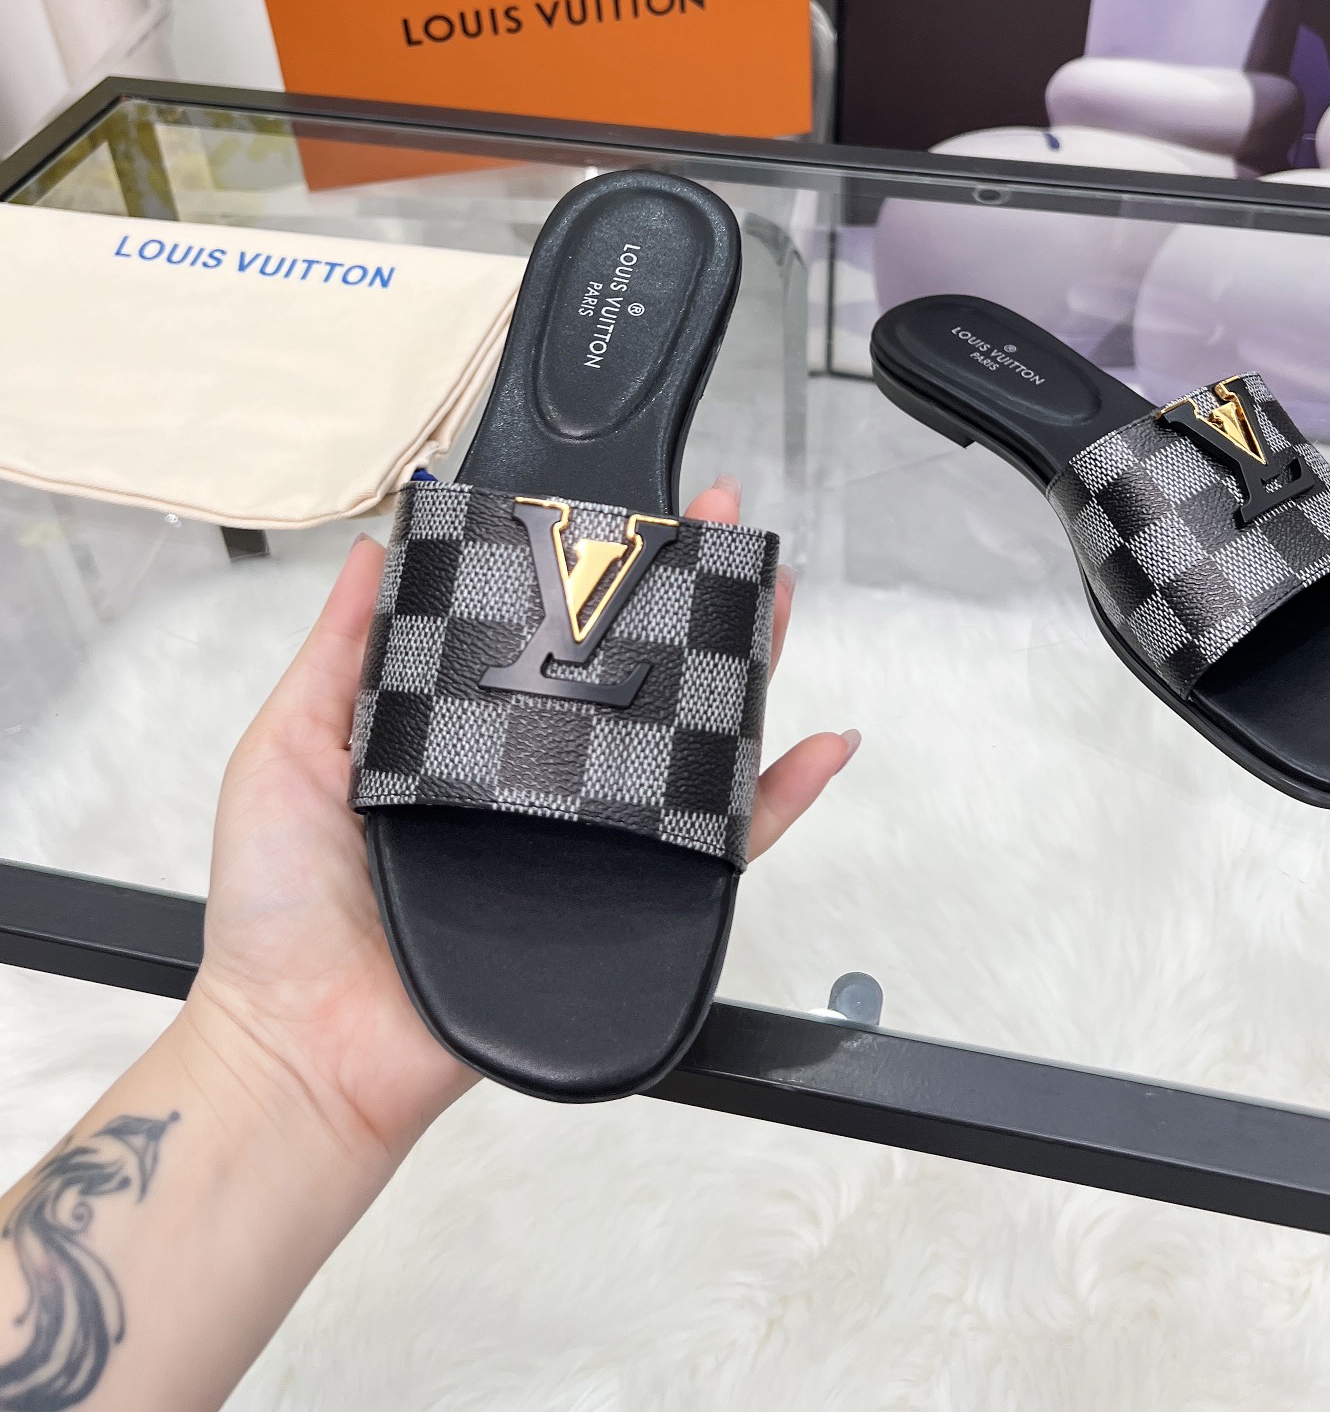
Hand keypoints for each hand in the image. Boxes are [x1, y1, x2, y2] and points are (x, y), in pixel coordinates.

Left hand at [185, 478, 855, 1178]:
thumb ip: (340, 653)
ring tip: (777, 597)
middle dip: (688, 595)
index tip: (624, 511)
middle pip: (635, 674)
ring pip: (692, 741)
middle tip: (724, 525)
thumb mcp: (290, 747)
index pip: (548, 638)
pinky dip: (780, 797)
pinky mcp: (623, 899)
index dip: (593, 573)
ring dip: (748, 666)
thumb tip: (380, 548)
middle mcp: (538, 779)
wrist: (306, 1047)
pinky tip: (819, 746)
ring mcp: (586, 836)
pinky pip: (722, 847)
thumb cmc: (281, 912)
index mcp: (466, 736)